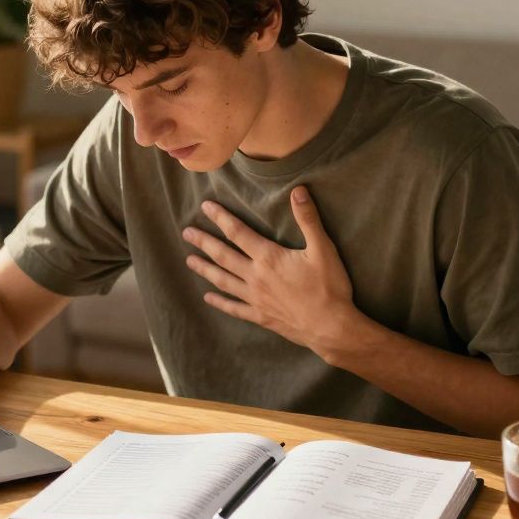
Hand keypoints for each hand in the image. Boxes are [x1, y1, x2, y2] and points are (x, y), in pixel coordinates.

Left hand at [182, 186, 366, 362]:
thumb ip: (308, 219)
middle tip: (187, 232)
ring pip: (223, 281)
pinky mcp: (260, 316)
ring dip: (205, 269)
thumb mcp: (323, 249)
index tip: (205, 207)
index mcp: (268, 258)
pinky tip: (208, 297)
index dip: (221, 218)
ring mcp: (255, 298)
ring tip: (189, 261)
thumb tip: (298, 191)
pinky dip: (220, 302)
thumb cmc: (329, 287)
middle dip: (204, 242)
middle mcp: (256, 277)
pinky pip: (234, 308)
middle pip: (223, 255)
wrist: (331, 327)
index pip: (238, 232)